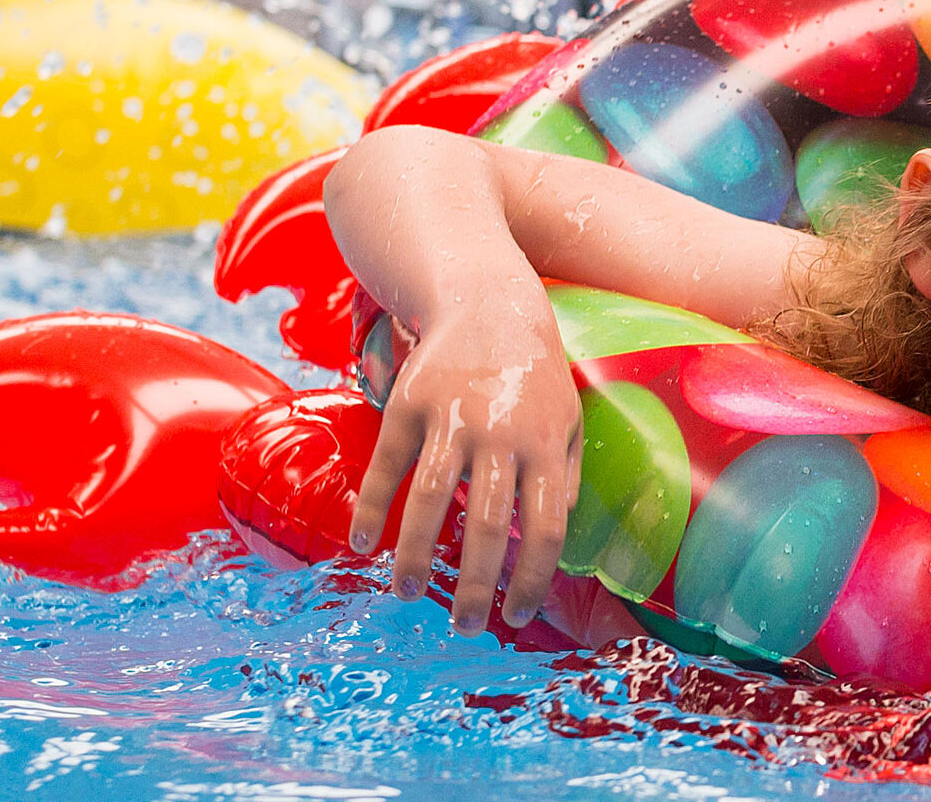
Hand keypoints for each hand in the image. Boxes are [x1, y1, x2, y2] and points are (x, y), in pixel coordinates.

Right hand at [347, 299, 583, 633]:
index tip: (515, 616)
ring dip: (417, 556)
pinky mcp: (409, 403)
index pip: (545, 529)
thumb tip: (554, 539)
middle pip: (488, 525)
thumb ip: (566, 478)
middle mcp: (501, 434)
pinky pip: (387, 466)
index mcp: (546, 445)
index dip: (532, 580)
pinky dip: (369, 508)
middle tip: (464, 627)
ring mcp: (452, 418)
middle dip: (476, 586)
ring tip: (408, 596)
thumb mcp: (569, 420)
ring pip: (431, 500)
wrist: (488, 304)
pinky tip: (361, 545)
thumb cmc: (534, 376)